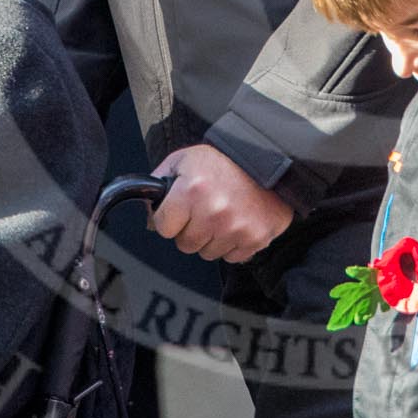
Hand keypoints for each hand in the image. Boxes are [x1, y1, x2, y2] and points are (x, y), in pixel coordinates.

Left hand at [150, 145, 292, 262]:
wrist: (270, 160)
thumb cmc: (224, 160)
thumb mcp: (184, 160)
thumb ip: (159, 183)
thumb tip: (147, 214)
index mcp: (191, 191)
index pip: (163, 227)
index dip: (171, 217)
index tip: (182, 208)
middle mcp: (213, 212)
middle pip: (185, 244)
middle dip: (191, 229)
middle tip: (205, 210)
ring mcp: (236, 228)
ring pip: (208, 253)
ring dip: (212, 238)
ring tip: (223, 214)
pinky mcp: (256, 238)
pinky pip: (232, 257)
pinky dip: (234, 243)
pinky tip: (238, 222)